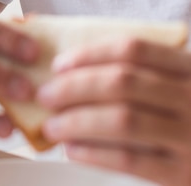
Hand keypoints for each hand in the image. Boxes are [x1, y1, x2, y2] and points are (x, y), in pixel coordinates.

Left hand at [37, 39, 190, 184]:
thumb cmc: (188, 118)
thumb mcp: (176, 87)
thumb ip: (140, 75)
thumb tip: (68, 72)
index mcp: (188, 69)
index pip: (132, 49)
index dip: (88, 54)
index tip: (59, 65)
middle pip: (121, 82)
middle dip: (73, 88)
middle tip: (45, 95)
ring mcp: (190, 136)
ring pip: (121, 120)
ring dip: (76, 121)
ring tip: (52, 126)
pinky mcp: (183, 173)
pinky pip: (129, 158)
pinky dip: (93, 153)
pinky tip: (73, 149)